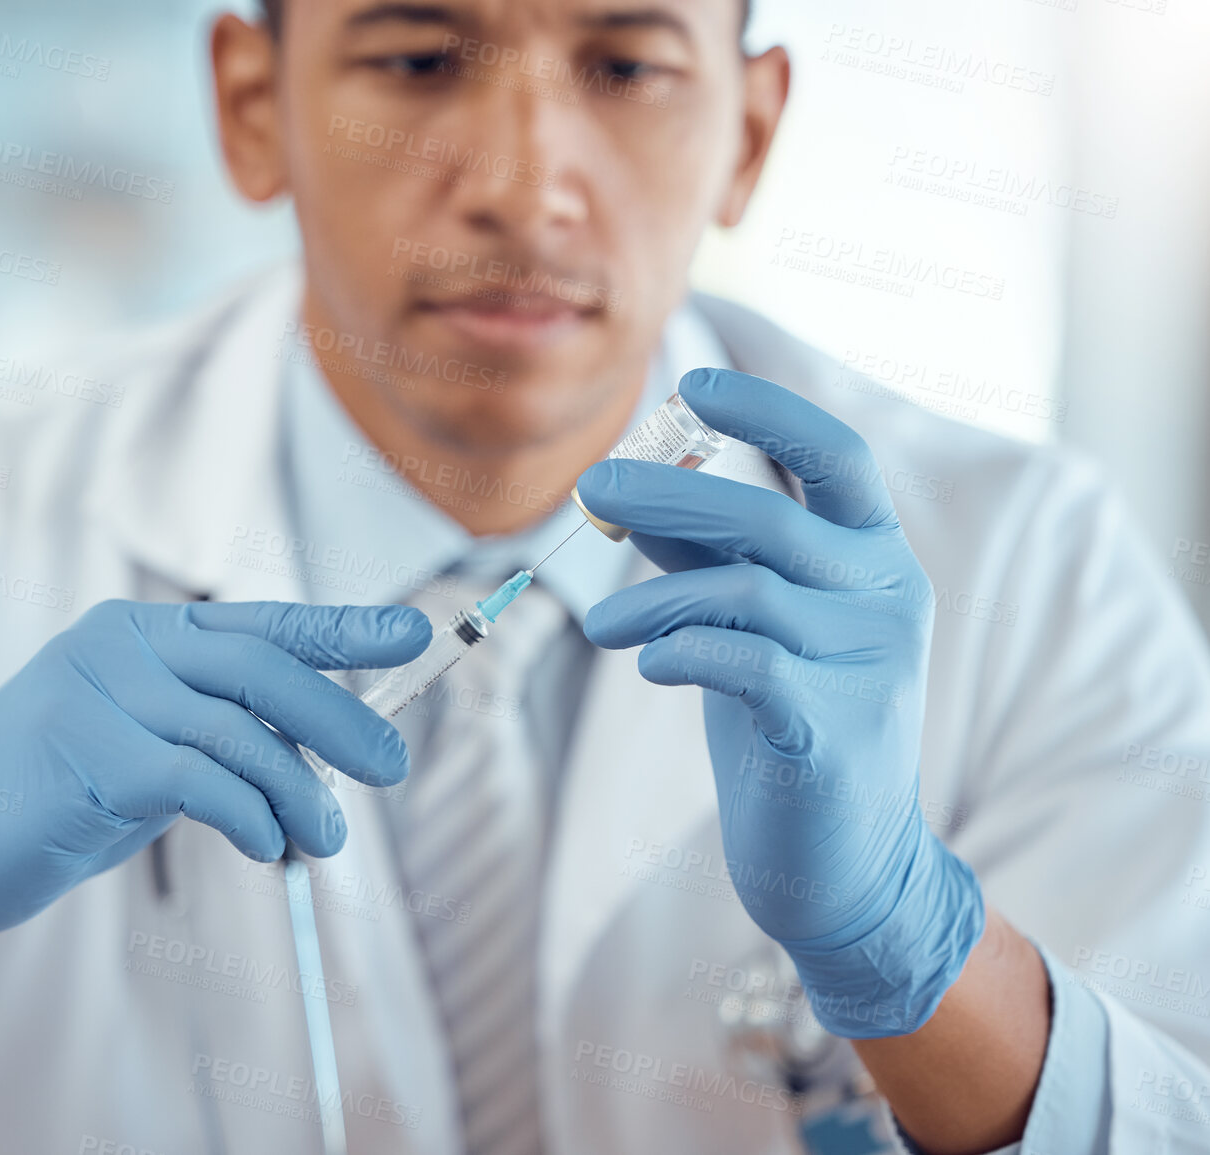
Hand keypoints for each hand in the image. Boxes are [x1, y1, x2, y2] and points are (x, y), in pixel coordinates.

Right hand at [0, 599, 429, 1004]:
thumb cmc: (42, 803)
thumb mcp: (135, 753)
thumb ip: (208, 735)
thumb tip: (317, 752)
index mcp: (136, 633)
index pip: (260, 621)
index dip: (342, 625)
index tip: (415, 632)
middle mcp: (118, 646)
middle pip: (263, 666)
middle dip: (341, 716)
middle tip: (392, 767)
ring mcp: (95, 695)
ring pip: (240, 732)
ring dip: (300, 792)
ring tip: (326, 841)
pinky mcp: (82, 756)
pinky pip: (200, 781)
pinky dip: (250, 817)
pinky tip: (265, 846)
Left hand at [576, 368, 983, 1038]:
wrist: (845, 860)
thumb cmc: (790, 720)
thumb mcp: (755, 621)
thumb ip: (709, 554)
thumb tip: (634, 486)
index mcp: (876, 557)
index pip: (836, 456)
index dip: (767, 414)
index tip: (693, 384)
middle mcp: (886, 598)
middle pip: (769, 515)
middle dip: (669, 492)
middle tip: (591, 489)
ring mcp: (868, 665)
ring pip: (745, 590)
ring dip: (653, 598)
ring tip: (601, 625)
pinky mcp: (831, 730)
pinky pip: (744, 663)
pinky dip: (682, 649)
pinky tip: (649, 662)